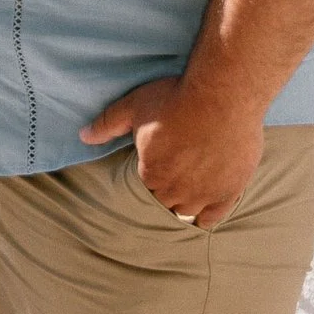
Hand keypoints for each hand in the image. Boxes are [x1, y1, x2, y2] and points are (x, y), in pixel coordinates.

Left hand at [78, 75, 265, 229]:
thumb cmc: (176, 98)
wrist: (223, 95)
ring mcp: (204, 195)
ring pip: (187, 212)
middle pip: (164, 203)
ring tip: (187, 186)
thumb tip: (83, 135)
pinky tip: (204, 207)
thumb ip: (107, 124)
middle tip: (172, 173)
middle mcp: (175, 192)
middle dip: (164, 191)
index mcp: (151, 175)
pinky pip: (212, 218)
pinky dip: (206, 215)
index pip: (142, 188)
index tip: (155, 164)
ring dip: (184, 202)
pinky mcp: (229, 193)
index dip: (148, 176)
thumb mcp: (134, 106)